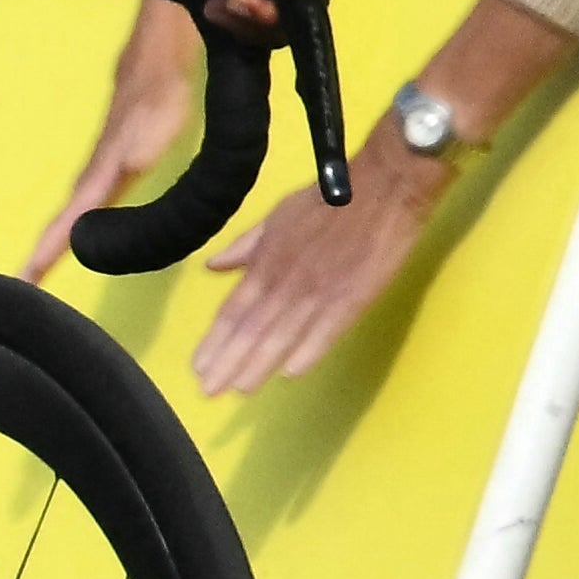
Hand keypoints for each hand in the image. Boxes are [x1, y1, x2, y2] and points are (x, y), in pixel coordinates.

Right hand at [34, 0, 204, 279]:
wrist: (162, 49)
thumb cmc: (161, 91)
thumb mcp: (150, 136)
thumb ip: (126, 167)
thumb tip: (93, 201)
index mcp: (103, 172)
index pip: (67, 221)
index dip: (47, 251)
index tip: (22, 279)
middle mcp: (97, 167)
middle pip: (65, 216)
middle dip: (46, 248)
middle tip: (27, 277)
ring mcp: (105, 154)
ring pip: (79, 200)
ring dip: (62, 230)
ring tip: (48, 257)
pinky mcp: (117, 144)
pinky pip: (93, 187)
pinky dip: (82, 210)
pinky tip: (91, 214)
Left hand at [188, 139, 440, 390]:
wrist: (380, 189)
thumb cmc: (326, 201)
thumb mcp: (276, 216)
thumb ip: (245, 246)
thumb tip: (212, 266)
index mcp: (267, 262)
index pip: (233, 309)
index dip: (215, 340)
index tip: (198, 366)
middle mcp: (287, 282)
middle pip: (251, 329)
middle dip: (228, 362)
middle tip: (208, 390)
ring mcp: (320, 292)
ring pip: (282, 336)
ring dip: (258, 365)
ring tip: (238, 390)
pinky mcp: (353, 297)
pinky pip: (326, 330)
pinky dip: (307, 352)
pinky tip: (290, 374)